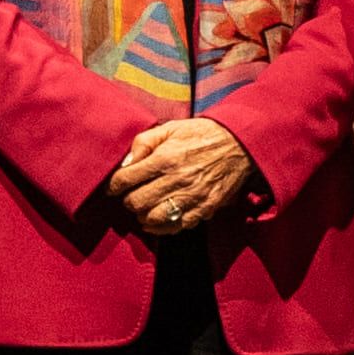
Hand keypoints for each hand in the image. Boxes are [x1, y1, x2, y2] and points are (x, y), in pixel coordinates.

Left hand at [107, 116, 252, 236]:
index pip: (124, 180)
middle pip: (136, 202)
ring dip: (143, 215)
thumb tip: (126, 164)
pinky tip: (158, 219)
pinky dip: (163, 227)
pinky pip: (177, 226)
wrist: (240, 144)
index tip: (114, 187)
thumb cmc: (202, 134)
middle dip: (128, 201)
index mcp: (165, 158)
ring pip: (153, 218)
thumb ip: (143, 142)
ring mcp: (192, 196)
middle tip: (132, 195)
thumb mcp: (170, 127)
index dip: (113, 186)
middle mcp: (176, 180)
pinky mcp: (205, 208)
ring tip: (145, 208)